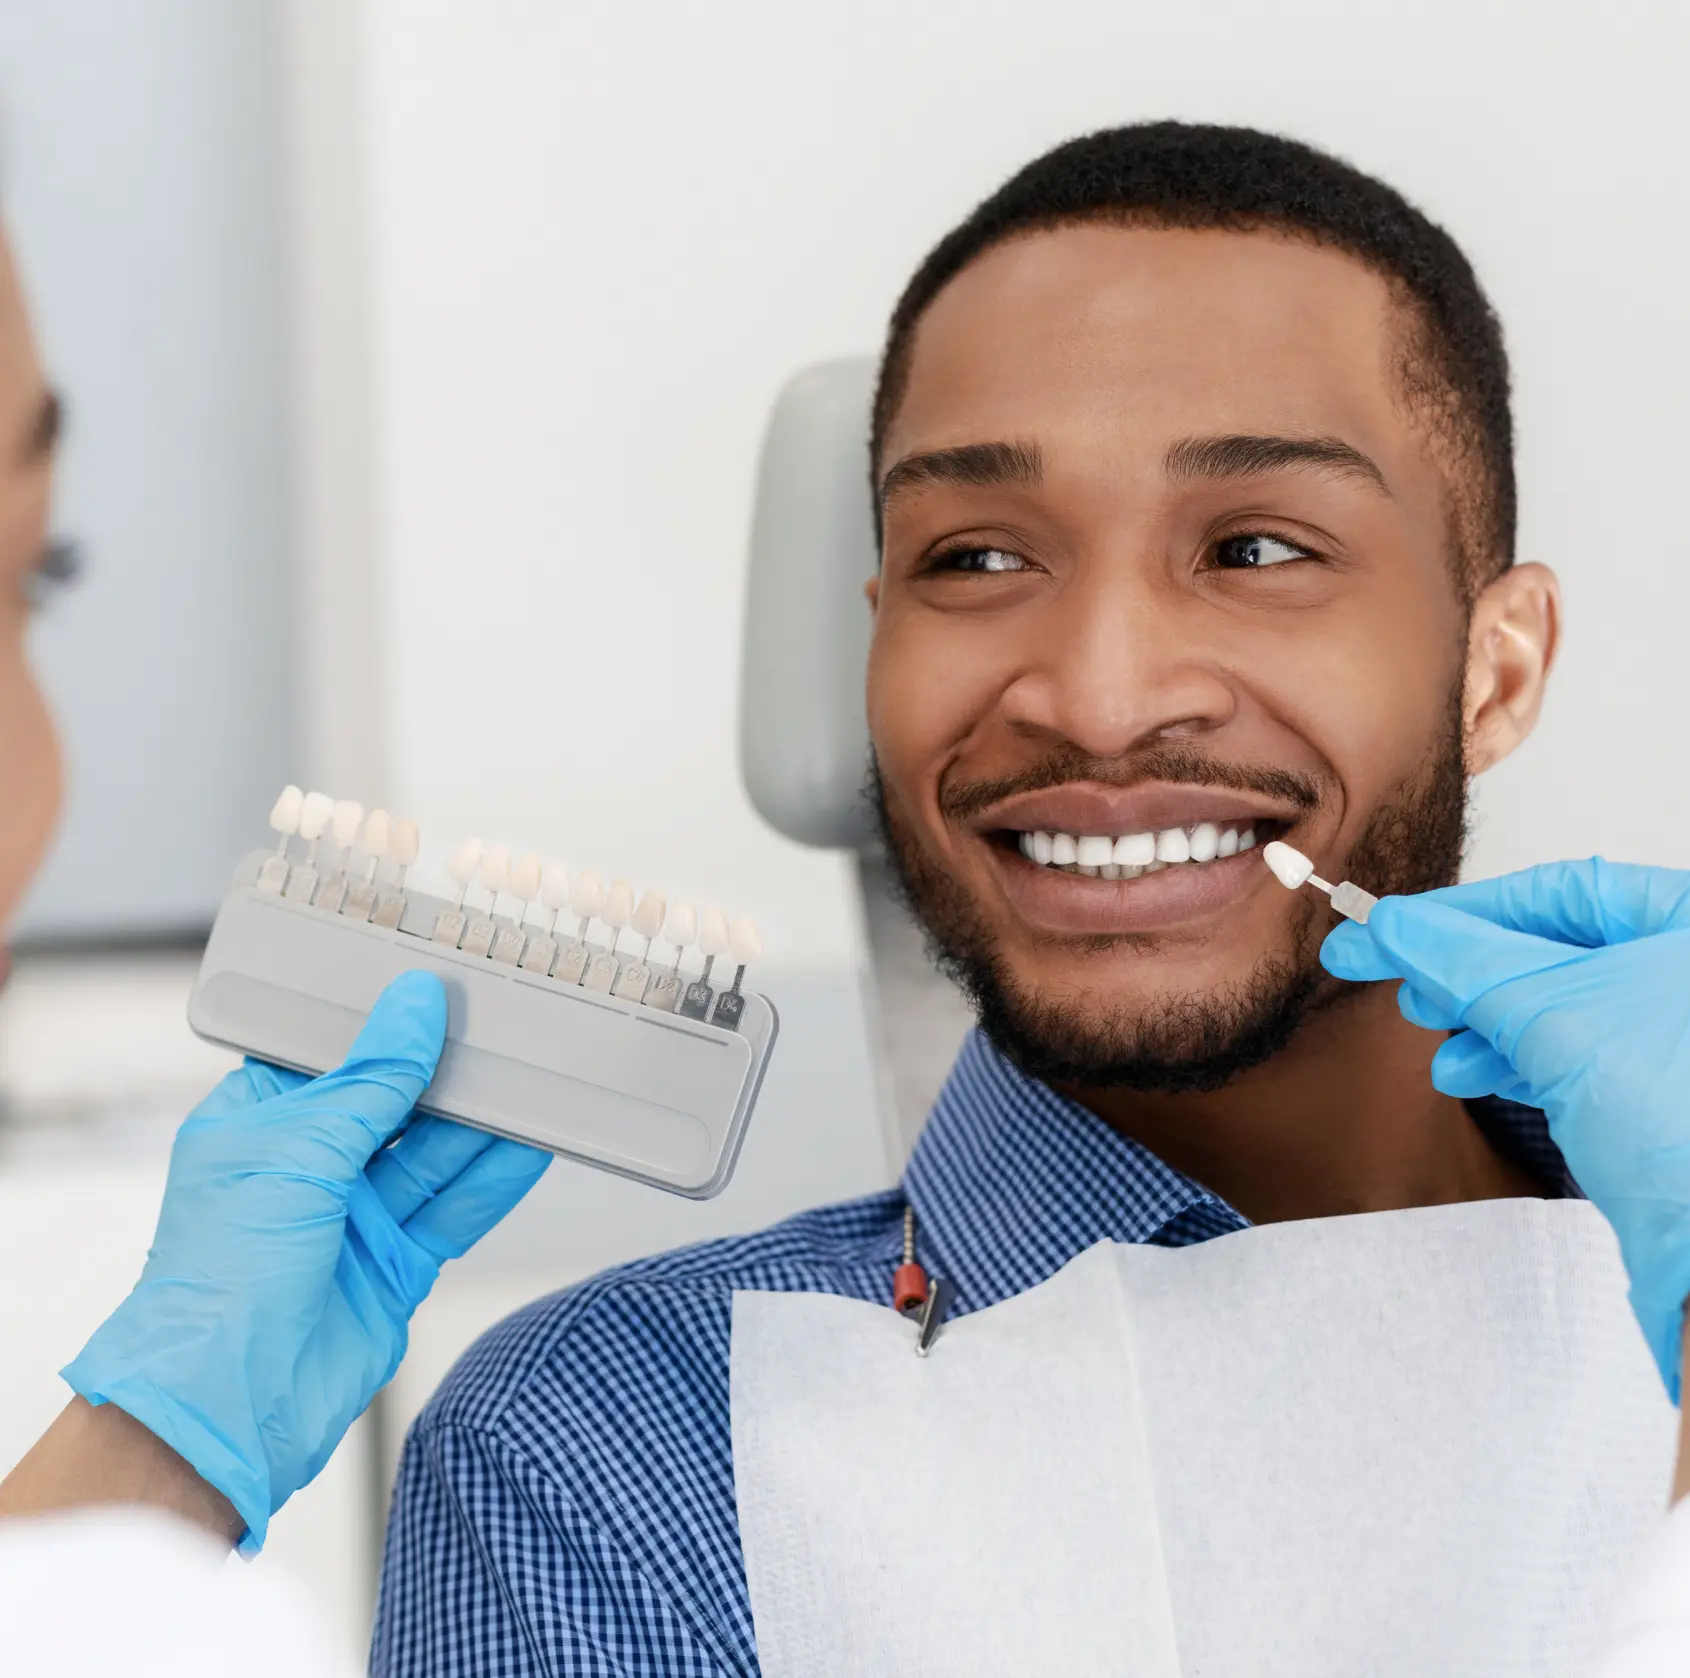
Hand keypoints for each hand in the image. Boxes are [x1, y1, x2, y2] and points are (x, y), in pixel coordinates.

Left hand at [61, 971, 548, 1550]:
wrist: (227, 1404)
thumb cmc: (220, 1276)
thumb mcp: (298, 1150)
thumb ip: (371, 1080)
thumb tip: (414, 1005)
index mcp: (261, 1122)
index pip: (335, 1054)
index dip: (386, 1022)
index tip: (441, 985)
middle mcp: (309, 1166)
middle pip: (397, 1102)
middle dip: (448, 1072)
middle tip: (505, 1028)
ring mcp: (356, 1217)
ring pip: (435, 1154)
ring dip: (482, 1124)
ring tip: (535, 1081)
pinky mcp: (396, 1264)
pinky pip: (455, 1210)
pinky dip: (493, 1181)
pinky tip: (531, 1147)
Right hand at [1321, 858, 1689, 1398]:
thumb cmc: (1673, 1119)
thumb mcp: (1546, 1012)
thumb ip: (1461, 957)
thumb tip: (1392, 924)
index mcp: (1685, 924)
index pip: (1557, 891)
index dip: (1461, 909)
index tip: (1386, 927)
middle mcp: (1682, 972)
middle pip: (1551, 945)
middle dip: (1465, 968)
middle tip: (1396, 981)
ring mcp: (1672, 1035)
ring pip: (1555, 1002)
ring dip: (1479, 1016)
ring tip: (1427, 1030)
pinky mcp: (1658, 1093)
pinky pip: (1571, 1051)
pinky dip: (1513, 1056)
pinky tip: (1466, 1071)